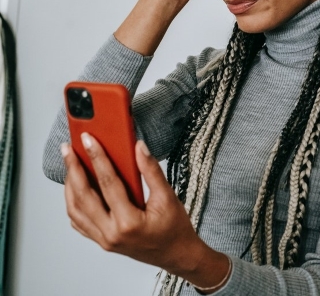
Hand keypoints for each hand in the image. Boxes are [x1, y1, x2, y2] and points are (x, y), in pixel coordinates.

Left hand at [61, 134, 230, 290]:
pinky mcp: (102, 241)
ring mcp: (103, 239)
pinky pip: (79, 222)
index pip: (108, 183)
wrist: (176, 254)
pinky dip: (73, 203)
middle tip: (68, 150)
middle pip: (83, 197)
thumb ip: (151, 171)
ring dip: (70, 186)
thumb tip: (139, 148)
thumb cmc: (174, 229)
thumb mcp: (167, 197)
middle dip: (73, 169)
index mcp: (128, 222)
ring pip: (75, 210)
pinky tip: (75, 189)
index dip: (97, 158)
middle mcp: (111, 233)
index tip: (89, 140)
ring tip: (70, 166)